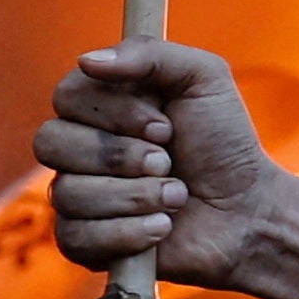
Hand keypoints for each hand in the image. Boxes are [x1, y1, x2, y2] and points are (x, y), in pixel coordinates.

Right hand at [36, 38, 280, 285]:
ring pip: (67, 192)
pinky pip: (76, 237)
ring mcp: (77, 197)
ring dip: (137, 196)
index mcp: (101, 106)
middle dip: (122, 155)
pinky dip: (130, 232)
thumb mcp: (203, 80)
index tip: (164, 125)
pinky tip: (162, 227)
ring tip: (176, 197)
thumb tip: (86, 60)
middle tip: (168, 162)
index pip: (67, 95)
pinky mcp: (83, 243)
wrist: (247, 211)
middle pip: (51, 142)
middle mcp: (79, 149)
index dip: (113, 111)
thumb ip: (151, 54)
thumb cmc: (224, 142)